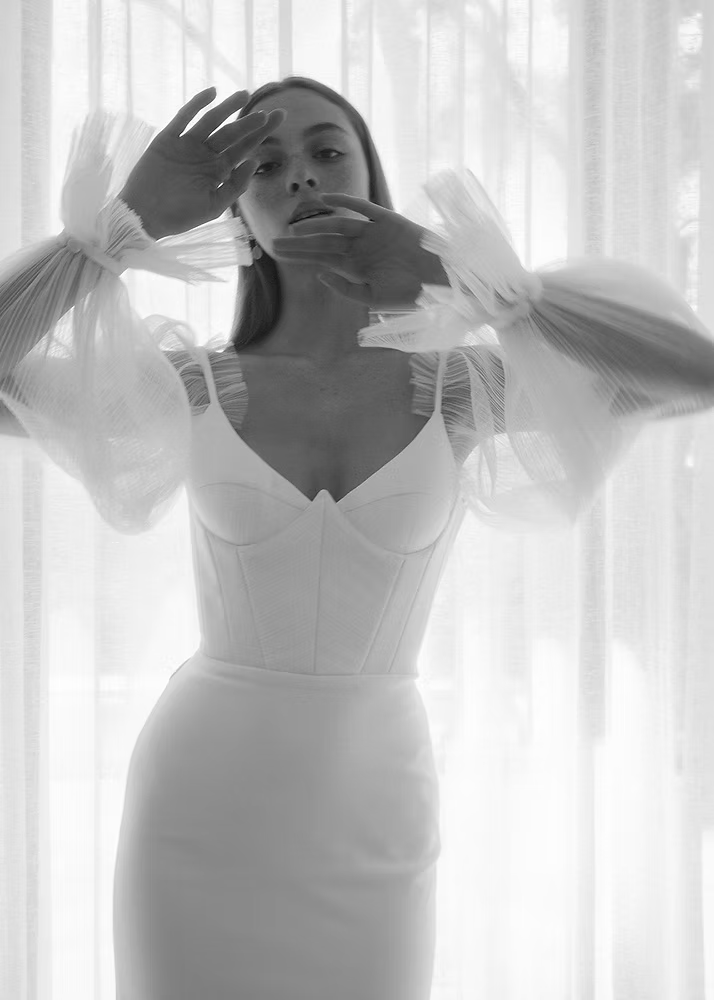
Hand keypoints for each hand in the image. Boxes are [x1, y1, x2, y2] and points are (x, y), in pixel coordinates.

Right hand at [119, 88, 285, 238]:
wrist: (144, 216)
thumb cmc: (180, 216)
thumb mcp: (214, 206)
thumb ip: (234, 186)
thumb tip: (254, 162)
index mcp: (218, 170)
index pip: (244, 148)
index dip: (260, 133)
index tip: (277, 118)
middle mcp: (205, 155)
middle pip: (233, 133)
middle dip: (252, 121)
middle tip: (273, 111)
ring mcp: (187, 145)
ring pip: (211, 121)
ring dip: (227, 108)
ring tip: (244, 95)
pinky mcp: (168, 139)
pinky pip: (183, 118)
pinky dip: (196, 105)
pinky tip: (211, 94)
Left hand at [272, 193, 446, 310]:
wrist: (442, 282)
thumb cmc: (412, 295)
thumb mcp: (374, 298)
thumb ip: (346, 289)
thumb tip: (320, 274)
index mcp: (356, 268)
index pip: (321, 259)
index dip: (299, 256)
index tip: (277, 253)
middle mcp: (361, 249)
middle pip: (324, 242)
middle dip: (299, 243)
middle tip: (273, 242)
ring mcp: (373, 233)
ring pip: (338, 226)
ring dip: (316, 225)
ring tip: (295, 228)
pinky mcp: (388, 220)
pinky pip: (362, 208)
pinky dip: (346, 201)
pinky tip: (326, 198)